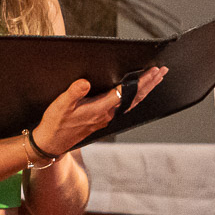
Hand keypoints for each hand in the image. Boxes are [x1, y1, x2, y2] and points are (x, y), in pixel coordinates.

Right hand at [32, 66, 167, 156]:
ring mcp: (106, 118)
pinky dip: (135, 97)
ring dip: (145, 90)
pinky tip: (136, 95)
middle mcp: (107, 114)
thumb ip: (74, 92)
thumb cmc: (56, 124)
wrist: (52, 142)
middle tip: (162, 72)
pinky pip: (125, 107)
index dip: (140, 82)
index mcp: (99, 109)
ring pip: (132, 103)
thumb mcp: (61, 105)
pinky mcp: (102, 119)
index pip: (126, 93)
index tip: (152, 72)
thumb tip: (86, 82)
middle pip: (135, 98)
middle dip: (149, 84)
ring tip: (154, 80)